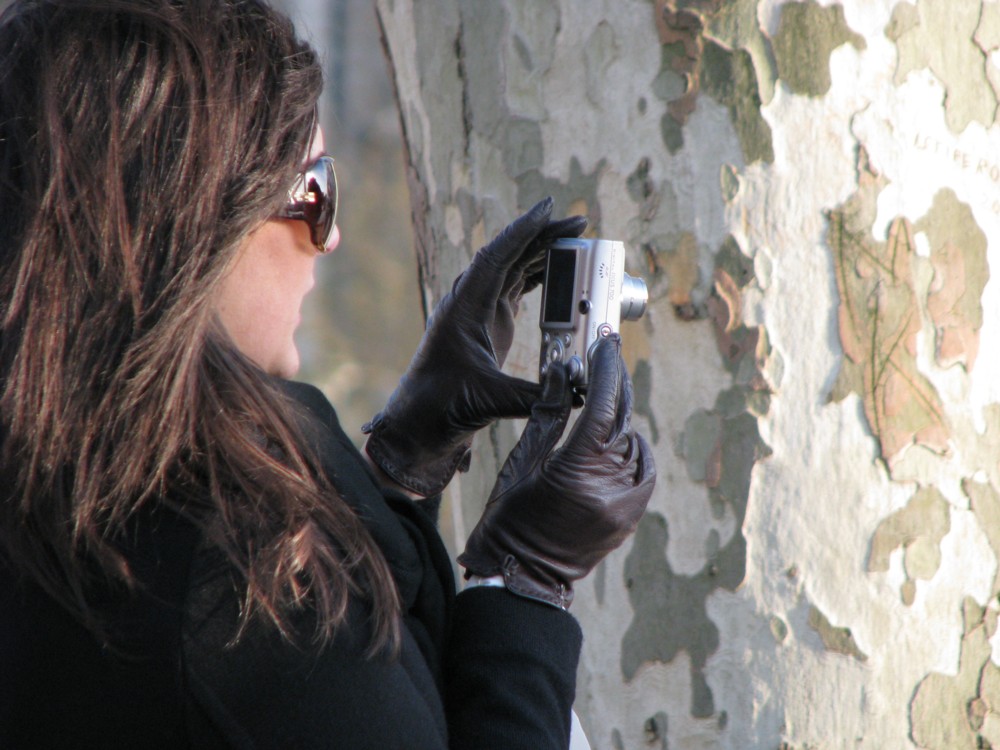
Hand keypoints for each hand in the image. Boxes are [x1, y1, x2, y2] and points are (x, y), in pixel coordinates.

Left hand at [363, 197, 587, 496]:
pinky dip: (538, 276)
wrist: (419, 422)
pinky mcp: (488, 323)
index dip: (522, 232)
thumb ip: (534, 397)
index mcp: (464, 309)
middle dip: (543, 236)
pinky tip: (560, 269)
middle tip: (579, 223)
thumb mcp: (490, 401)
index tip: (549, 209)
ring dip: (543, 253)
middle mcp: (470, 302)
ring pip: (513, 269)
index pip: (495, 258)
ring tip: (577, 240)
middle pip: (509, 255)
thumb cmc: (442, 408)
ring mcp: (479, 311)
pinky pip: (515, 288)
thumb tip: (577, 394)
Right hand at [457, 335, 655, 608]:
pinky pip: (641, 471)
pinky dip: (632, 449)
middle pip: (622, 420)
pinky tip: (618, 437)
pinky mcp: (628, 518)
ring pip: (633, 443)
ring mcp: (624, 506)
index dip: (605, 370)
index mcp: (577, 472)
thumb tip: (560, 372)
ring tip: (602, 397)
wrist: (520, 577)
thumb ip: (546, 414)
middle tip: (607, 355)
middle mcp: (609, 488)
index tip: (604, 344)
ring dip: (619, 418)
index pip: (602, 406)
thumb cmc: (508, 520)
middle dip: (616, 384)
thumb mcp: (521, 463)